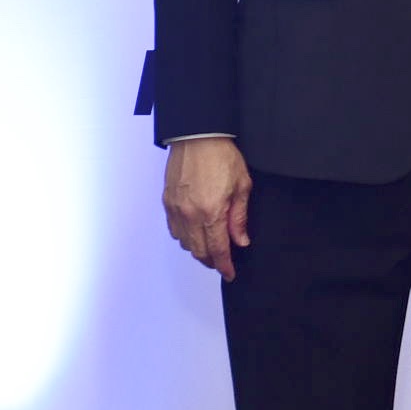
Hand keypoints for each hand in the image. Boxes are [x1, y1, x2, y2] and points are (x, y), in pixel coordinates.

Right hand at [163, 136, 251, 279]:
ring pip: (185, 243)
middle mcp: (190, 214)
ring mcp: (176, 209)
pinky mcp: (168, 201)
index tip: (230, 273)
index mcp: (211, 212)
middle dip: (211, 260)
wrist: (197, 136)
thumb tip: (240, 240)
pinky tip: (194, 233)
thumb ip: (239, 217)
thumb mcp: (242, 186)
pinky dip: (184, 237)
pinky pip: (174, 229)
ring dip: (198, 250)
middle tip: (222, 262)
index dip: (224, 265)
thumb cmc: (221, 155)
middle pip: (199, 251)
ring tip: (210, 248)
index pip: (218, 249)